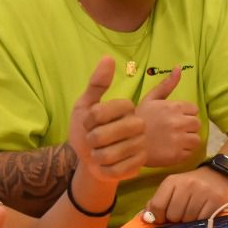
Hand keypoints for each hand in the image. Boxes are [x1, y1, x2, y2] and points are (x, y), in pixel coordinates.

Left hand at [68, 56, 146, 191]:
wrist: (92, 159)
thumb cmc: (88, 130)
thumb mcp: (86, 105)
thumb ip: (97, 84)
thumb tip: (108, 58)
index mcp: (128, 107)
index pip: (99, 113)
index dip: (87, 120)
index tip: (89, 123)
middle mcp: (140, 125)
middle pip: (101, 135)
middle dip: (90, 140)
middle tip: (94, 140)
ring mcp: (141, 146)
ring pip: (106, 155)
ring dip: (95, 157)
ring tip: (99, 153)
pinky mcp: (139, 166)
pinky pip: (114, 170)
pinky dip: (103, 170)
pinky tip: (107, 165)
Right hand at [135, 66, 200, 166]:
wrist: (124, 144)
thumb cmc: (139, 119)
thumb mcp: (150, 98)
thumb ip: (167, 85)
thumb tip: (180, 67)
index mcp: (173, 107)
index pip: (194, 110)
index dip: (185, 114)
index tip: (174, 119)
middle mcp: (178, 122)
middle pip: (197, 124)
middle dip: (188, 127)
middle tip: (174, 131)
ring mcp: (178, 139)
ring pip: (196, 139)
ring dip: (187, 141)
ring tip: (174, 141)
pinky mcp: (177, 155)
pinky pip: (190, 153)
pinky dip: (183, 152)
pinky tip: (171, 150)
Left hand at [146, 166, 227, 223]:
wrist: (217, 176)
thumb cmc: (190, 186)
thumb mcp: (172, 189)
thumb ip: (157, 203)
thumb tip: (147, 219)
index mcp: (172, 181)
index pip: (158, 206)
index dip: (158, 217)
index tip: (163, 218)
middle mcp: (187, 185)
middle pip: (173, 216)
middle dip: (176, 219)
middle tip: (182, 214)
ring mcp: (203, 192)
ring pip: (188, 220)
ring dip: (188, 221)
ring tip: (192, 213)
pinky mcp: (216, 200)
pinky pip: (202, 221)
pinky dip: (200, 222)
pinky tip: (202, 214)